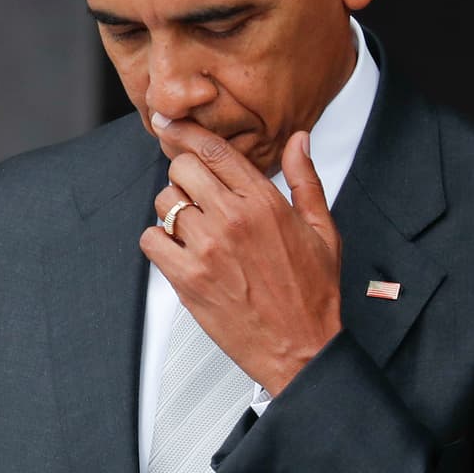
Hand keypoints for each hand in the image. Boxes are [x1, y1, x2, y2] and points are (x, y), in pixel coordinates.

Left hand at [139, 119, 342, 394]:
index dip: (186, 132)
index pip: (215, 150)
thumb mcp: (322, 230)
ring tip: (192, 228)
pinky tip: (179, 251)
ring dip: (172, 210)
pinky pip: (151, 240)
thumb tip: (298, 140)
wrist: (301, 348)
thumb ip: (305, 180)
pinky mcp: (188, 279)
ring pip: (164, 202)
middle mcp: (234, 219)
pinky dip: (158, 242)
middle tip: (195, 194)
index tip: (169, 124)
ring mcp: (208, 249)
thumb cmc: (313, 293)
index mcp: (266, 203)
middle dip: (184, 176)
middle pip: (182, 169)